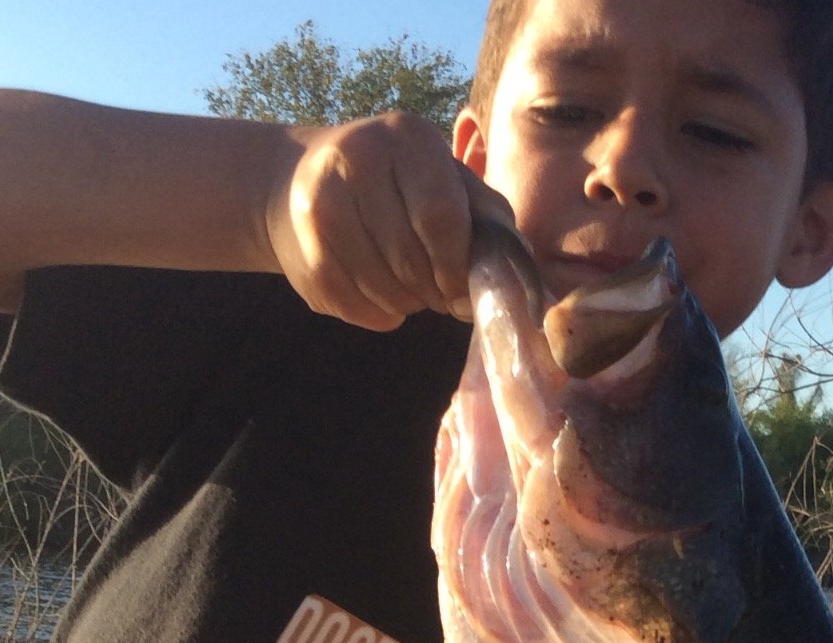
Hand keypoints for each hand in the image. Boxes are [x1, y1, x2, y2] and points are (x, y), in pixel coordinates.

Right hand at [264, 111, 512, 329]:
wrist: (297, 183)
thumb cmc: (400, 190)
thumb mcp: (451, 186)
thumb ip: (492, 224)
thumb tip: (534, 291)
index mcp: (408, 138)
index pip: (441, 218)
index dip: (457, 265)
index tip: (461, 282)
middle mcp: (356, 157)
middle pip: (414, 260)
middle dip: (435, 289)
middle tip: (435, 287)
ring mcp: (320, 202)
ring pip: (386, 290)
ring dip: (408, 304)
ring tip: (407, 285)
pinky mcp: (301, 249)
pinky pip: (356, 307)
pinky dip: (378, 313)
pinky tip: (377, 290)